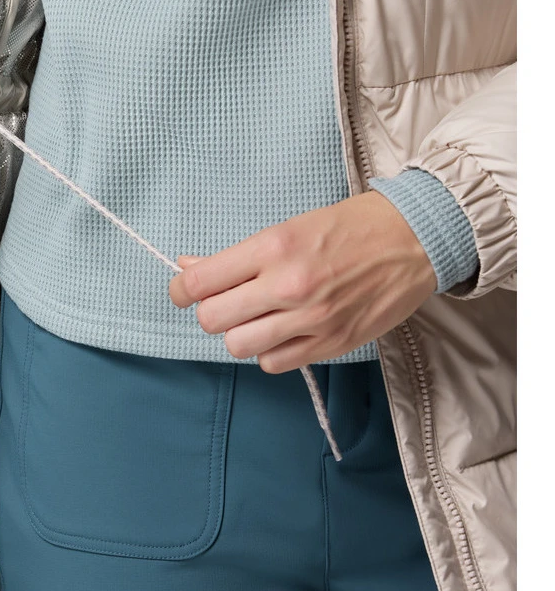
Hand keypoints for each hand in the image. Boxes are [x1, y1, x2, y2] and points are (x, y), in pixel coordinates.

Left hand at [167, 191, 437, 372]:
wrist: (410, 241)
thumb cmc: (346, 228)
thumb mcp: (285, 227)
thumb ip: (236, 256)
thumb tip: (188, 266)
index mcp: (272, 247)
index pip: (200, 282)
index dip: (180, 290)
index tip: (182, 290)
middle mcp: (288, 285)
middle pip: (212, 319)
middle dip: (209, 311)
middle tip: (222, 302)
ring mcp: (311, 318)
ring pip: (239, 345)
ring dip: (238, 333)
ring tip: (253, 318)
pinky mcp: (332, 344)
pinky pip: (273, 363)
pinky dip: (268, 351)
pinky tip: (279, 332)